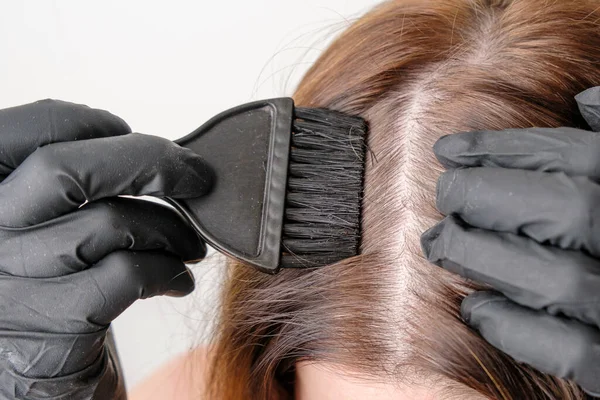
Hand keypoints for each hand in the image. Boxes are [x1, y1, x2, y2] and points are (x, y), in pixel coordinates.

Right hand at [0, 100, 210, 398]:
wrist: (37, 375)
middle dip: (151, 162)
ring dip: (172, 228)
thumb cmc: (52, 284)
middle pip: (66, 169)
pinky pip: (126, 276)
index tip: (126, 131)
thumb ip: (73, 183)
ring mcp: (10, 285)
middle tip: (195, 176)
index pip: (22, 132)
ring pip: (109, 224)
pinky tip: (179, 279)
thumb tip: (153, 150)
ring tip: (191, 242)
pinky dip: (168, 270)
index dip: (83, 121)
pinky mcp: (50, 329)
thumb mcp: (42, 224)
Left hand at [421, 87, 599, 396]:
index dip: (503, 149)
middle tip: (446, 193)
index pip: (575, 156)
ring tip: (441, 243)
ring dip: (484, 257)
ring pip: (556, 278)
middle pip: (564, 208)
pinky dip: (513, 327)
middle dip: (489, 195)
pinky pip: (569, 348)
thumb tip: (584, 102)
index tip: (449, 149)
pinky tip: (475, 306)